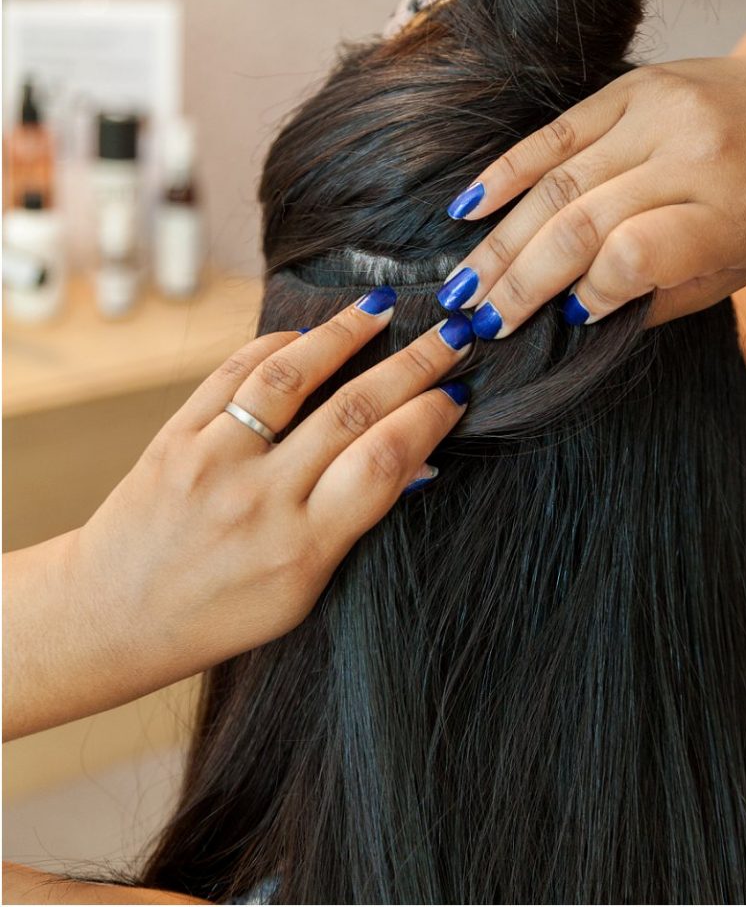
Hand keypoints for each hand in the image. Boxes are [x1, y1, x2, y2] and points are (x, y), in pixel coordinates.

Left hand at [4, 292, 472, 738]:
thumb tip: (416, 461)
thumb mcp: (300, 593)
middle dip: (413, 365)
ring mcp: (213, 462)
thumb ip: (352, 524)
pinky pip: (231, 374)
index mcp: (301, 548)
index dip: (429, 418)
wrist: (111, 615)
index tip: (456, 391)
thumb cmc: (216, 614)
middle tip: (451, 335)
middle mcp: (259, 499)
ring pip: (290, 377)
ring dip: (344, 334)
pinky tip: (306, 335)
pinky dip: (275, 346)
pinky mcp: (176, 437)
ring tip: (382, 308)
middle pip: (352, 411)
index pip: (383, 463)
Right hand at [438, 47, 745, 336]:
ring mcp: (658, 111)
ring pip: (555, 184)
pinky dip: (505, 174)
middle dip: (520, 282)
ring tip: (464, 286)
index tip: (566, 317)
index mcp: (730, 210)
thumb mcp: (734, 270)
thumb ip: (657, 294)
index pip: (632, 255)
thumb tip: (571, 315)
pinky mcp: (631, 87)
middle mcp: (692, 153)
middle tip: (477, 321)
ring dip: (500, 242)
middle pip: (580, 224)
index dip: (588, 293)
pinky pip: (552, 135)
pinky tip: (468, 211)